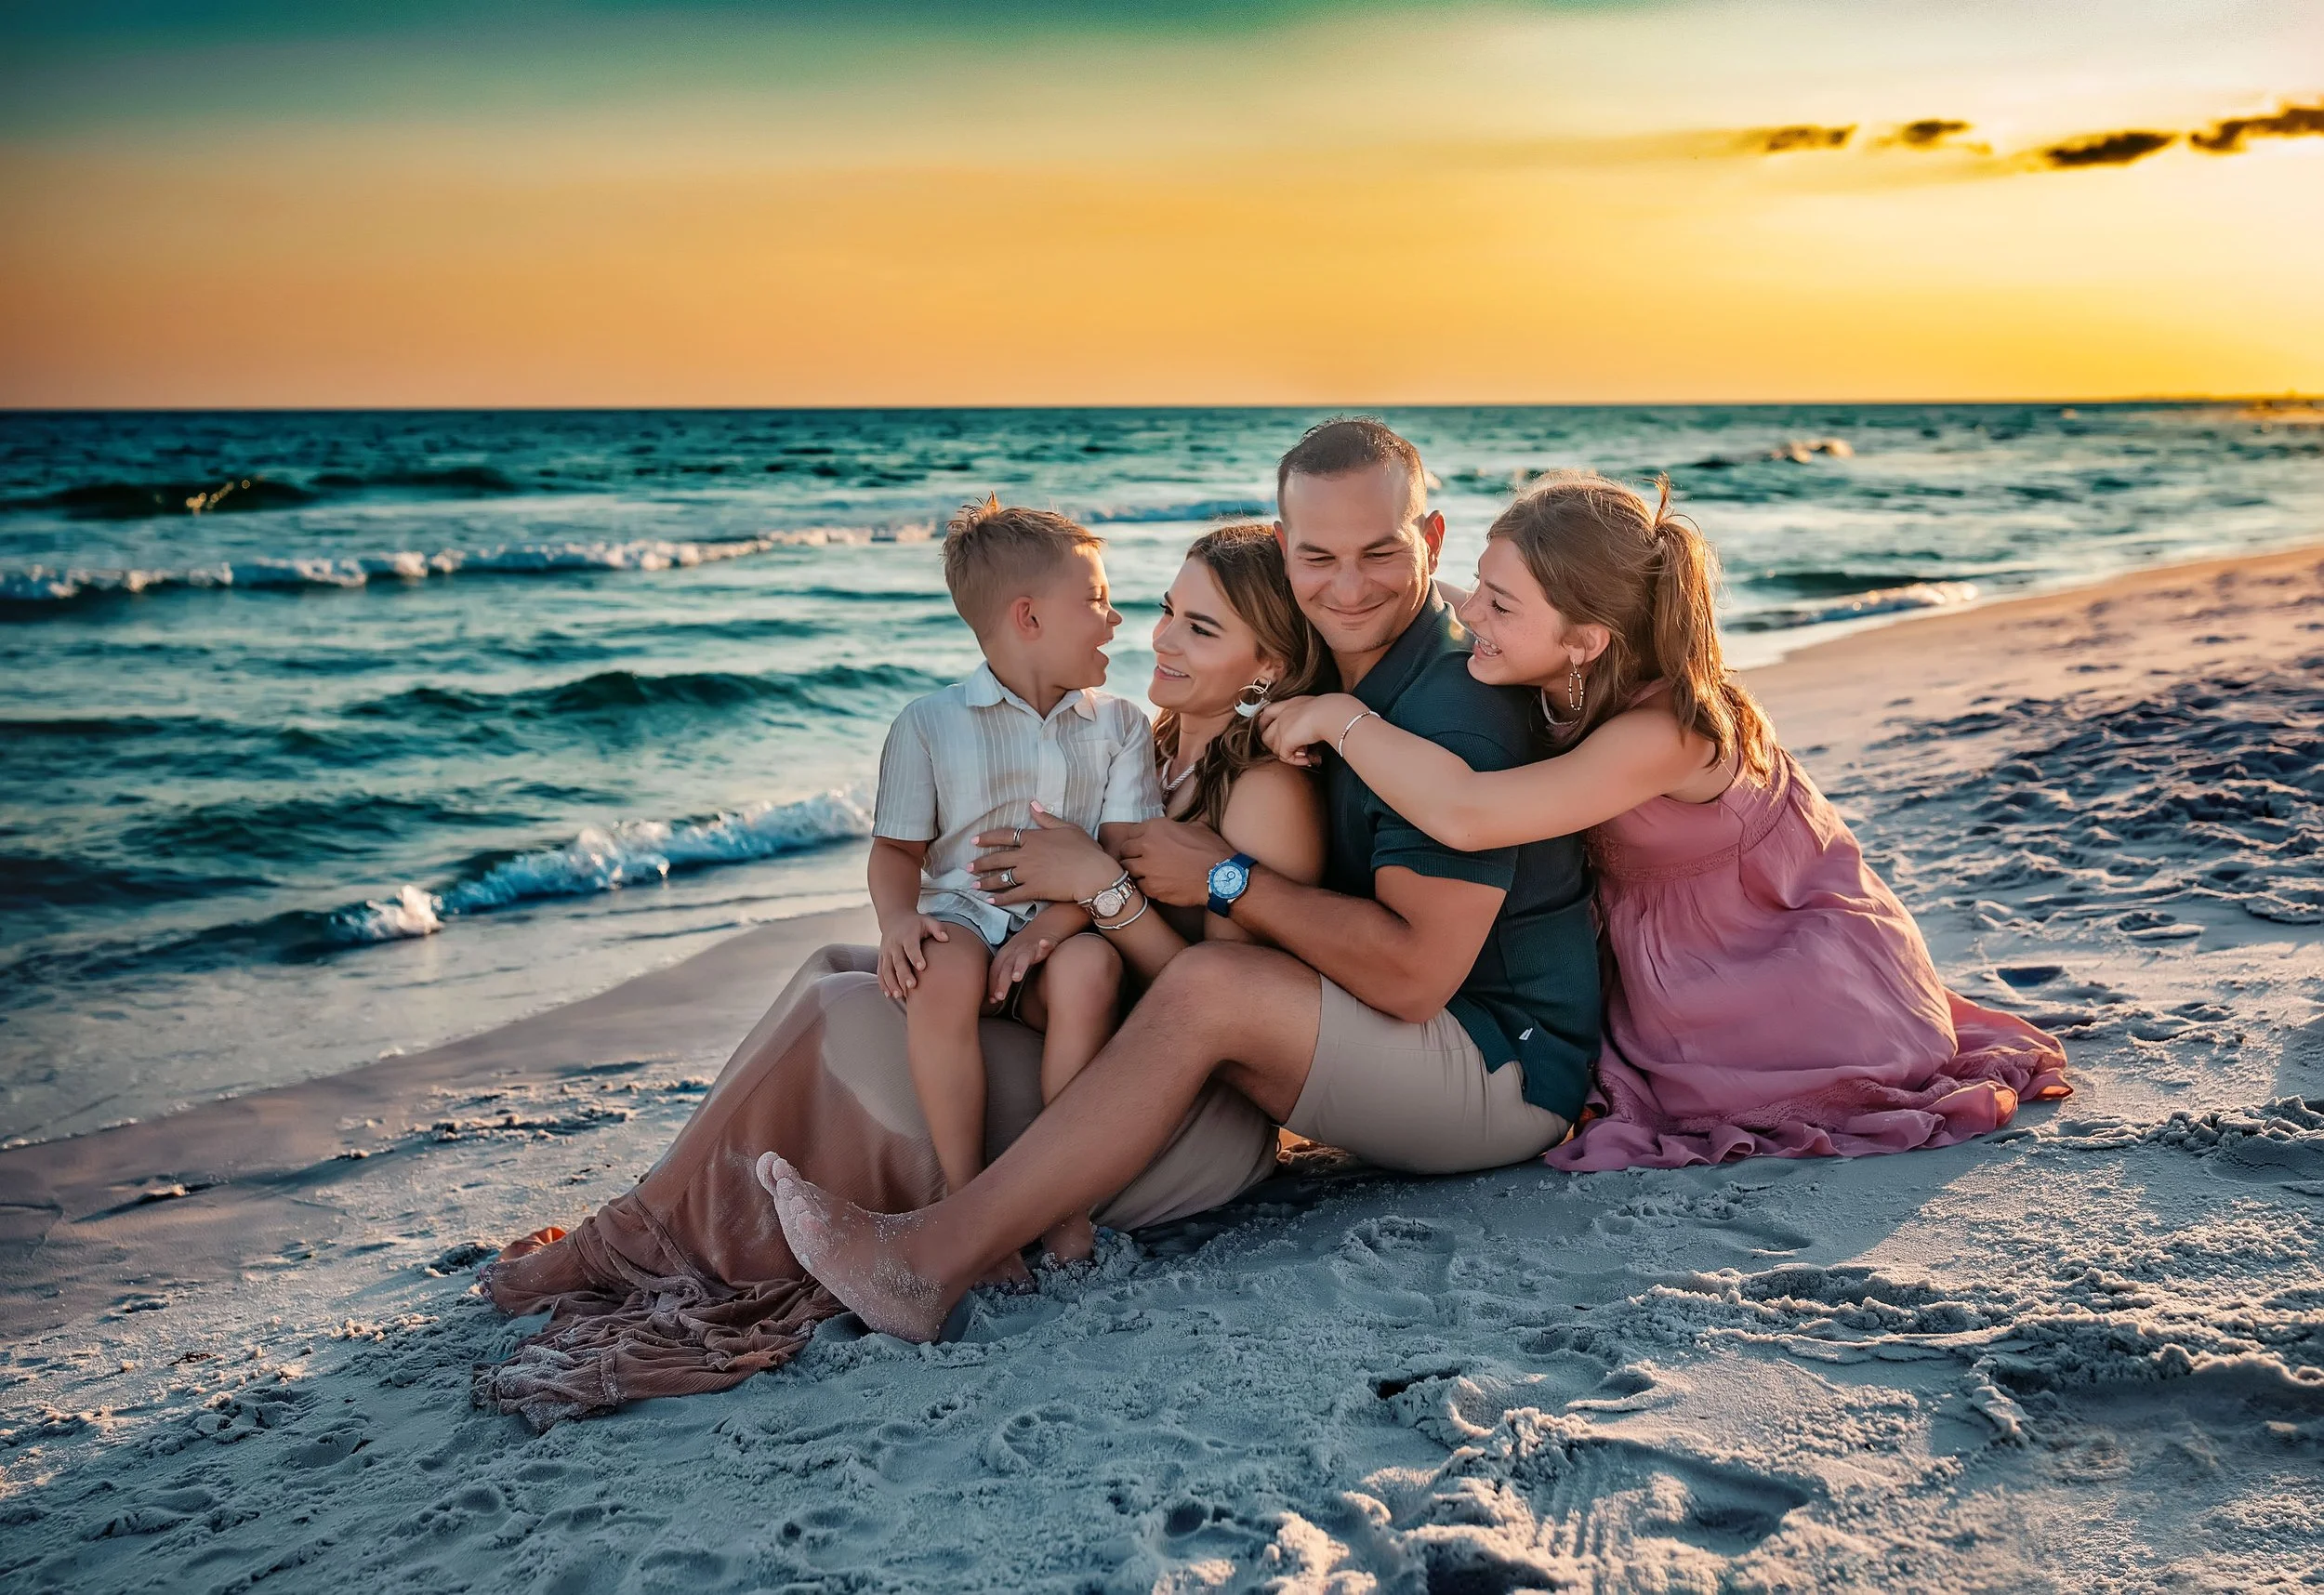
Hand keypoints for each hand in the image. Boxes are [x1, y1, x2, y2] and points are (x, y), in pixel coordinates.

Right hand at [877, 914, 948, 999]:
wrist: (894, 919)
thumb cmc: (916, 924)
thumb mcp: (927, 921)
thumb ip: (937, 928)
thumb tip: (946, 938)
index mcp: (907, 935)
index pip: (911, 947)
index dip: (916, 956)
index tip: (922, 967)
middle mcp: (894, 944)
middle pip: (898, 961)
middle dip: (904, 974)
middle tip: (912, 986)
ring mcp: (886, 952)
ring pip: (887, 969)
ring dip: (892, 983)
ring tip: (900, 995)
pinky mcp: (881, 958)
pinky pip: (880, 972)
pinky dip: (883, 984)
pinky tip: (889, 994)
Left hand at [970, 805, 1120, 908]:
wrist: (1093, 873)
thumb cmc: (1085, 849)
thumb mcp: (1068, 827)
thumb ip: (1047, 818)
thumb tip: (1032, 804)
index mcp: (1034, 838)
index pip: (1004, 836)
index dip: (987, 838)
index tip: (974, 841)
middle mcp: (1026, 855)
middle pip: (997, 859)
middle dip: (980, 863)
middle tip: (968, 868)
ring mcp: (1028, 873)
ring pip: (1001, 878)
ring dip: (986, 882)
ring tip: (974, 885)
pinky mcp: (1034, 890)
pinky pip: (1012, 895)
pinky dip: (1000, 898)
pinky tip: (990, 901)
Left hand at [987, 924, 1055, 1003]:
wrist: (1041, 928)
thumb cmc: (1023, 949)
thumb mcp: (1009, 960)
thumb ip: (1002, 977)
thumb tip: (993, 999)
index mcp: (1004, 956)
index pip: (995, 971)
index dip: (993, 985)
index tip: (992, 1000)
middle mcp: (1014, 951)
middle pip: (1006, 968)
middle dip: (1002, 982)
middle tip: (1000, 996)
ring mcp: (1028, 948)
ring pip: (1022, 958)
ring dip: (1019, 967)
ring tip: (1017, 977)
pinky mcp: (1043, 944)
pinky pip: (1045, 944)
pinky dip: (1045, 944)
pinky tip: (1045, 944)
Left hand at [1115, 817, 1233, 907]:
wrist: (1221, 877)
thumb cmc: (1212, 851)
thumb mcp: (1196, 828)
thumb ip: (1177, 827)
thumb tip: (1173, 829)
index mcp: (1156, 827)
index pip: (1132, 833)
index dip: (1138, 840)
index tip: (1142, 846)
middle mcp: (1147, 845)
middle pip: (1125, 850)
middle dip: (1132, 855)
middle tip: (1142, 861)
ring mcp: (1147, 868)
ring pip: (1128, 869)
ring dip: (1136, 871)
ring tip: (1147, 874)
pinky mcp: (1151, 887)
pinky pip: (1139, 886)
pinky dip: (1145, 886)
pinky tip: (1156, 885)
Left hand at [1258, 692, 1366, 768]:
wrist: (1332, 713)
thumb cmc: (1334, 710)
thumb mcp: (1318, 709)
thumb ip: (1312, 717)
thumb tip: (1313, 734)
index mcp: (1291, 704)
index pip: (1268, 712)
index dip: (1265, 724)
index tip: (1272, 733)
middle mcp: (1283, 714)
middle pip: (1265, 734)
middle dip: (1275, 746)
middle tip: (1293, 750)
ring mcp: (1281, 727)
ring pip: (1274, 748)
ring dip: (1288, 754)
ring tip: (1305, 754)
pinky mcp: (1285, 740)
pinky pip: (1284, 757)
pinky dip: (1296, 761)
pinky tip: (1308, 759)